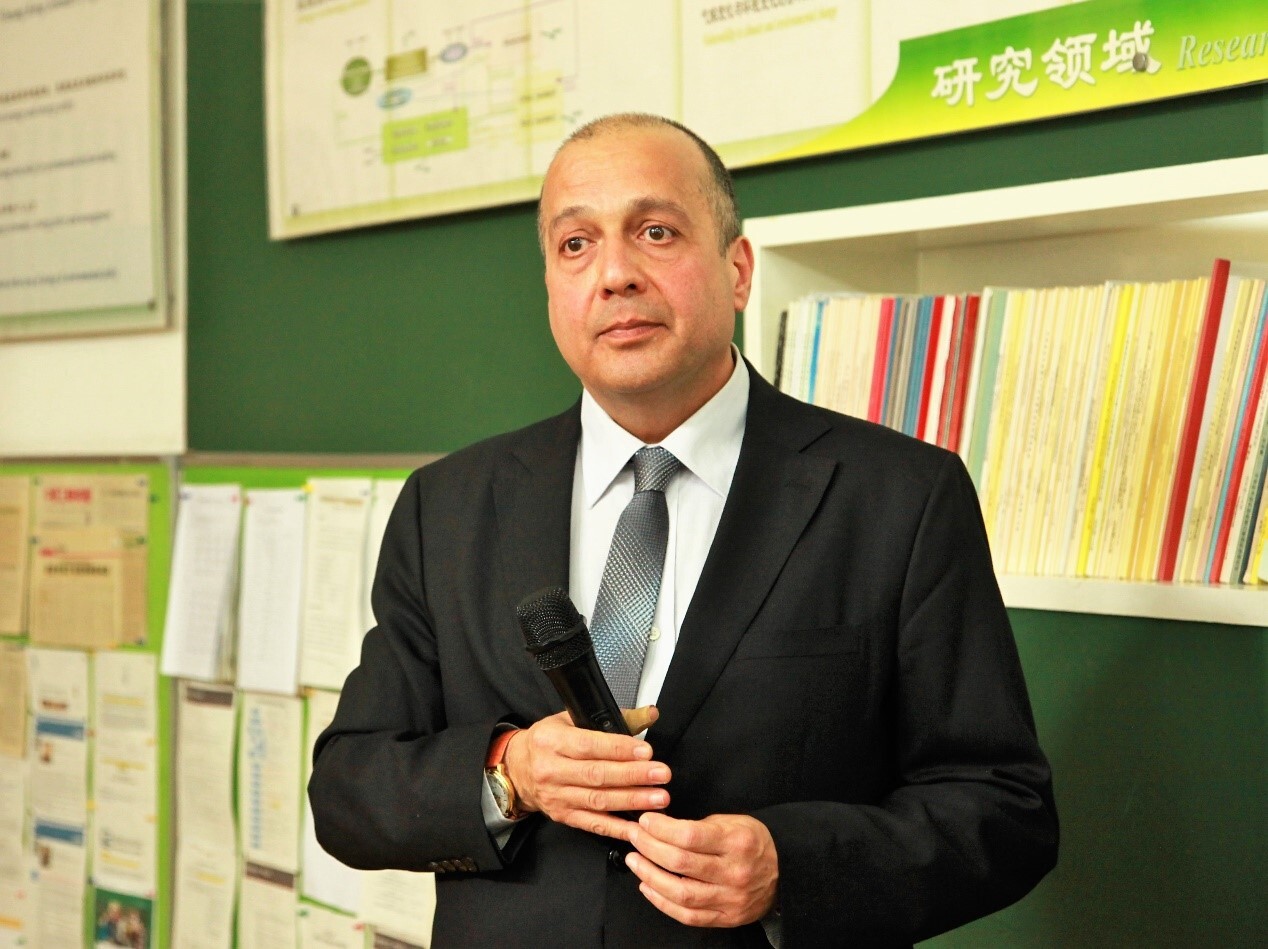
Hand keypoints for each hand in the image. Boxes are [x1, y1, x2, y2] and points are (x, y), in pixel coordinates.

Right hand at [503, 707, 670, 839]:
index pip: (589, 746)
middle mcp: (551, 770)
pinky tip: (638, 827)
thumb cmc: (548, 741)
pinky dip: (617, 828)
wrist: (517, 769)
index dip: (620, 750)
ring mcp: (556, 796)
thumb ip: (611, 719)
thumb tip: (648, 714)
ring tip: (657, 798)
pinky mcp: (563, 816)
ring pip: (598, 801)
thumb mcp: (570, 719)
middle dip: (633, 776)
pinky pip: (593, 824)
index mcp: (551, 740)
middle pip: (596, 775)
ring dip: (631, 801)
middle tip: (660, 775)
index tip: (646, 752)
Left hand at [627, 812, 777, 927]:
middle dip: (650, 848)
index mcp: (737, 842)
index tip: (646, 821)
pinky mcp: (726, 918)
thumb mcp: (733, 822)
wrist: (785, 873)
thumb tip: (661, 828)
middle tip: (634, 837)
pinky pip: (688, 916)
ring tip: (635, 862)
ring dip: (650, 876)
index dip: (661, 828)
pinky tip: (648, 886)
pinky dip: (663, 902)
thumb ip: (700, 826)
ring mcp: (730, 899)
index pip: (690, 835)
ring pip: (681, 893)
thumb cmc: (752, 843)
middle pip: (681, 863)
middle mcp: (734, 872)